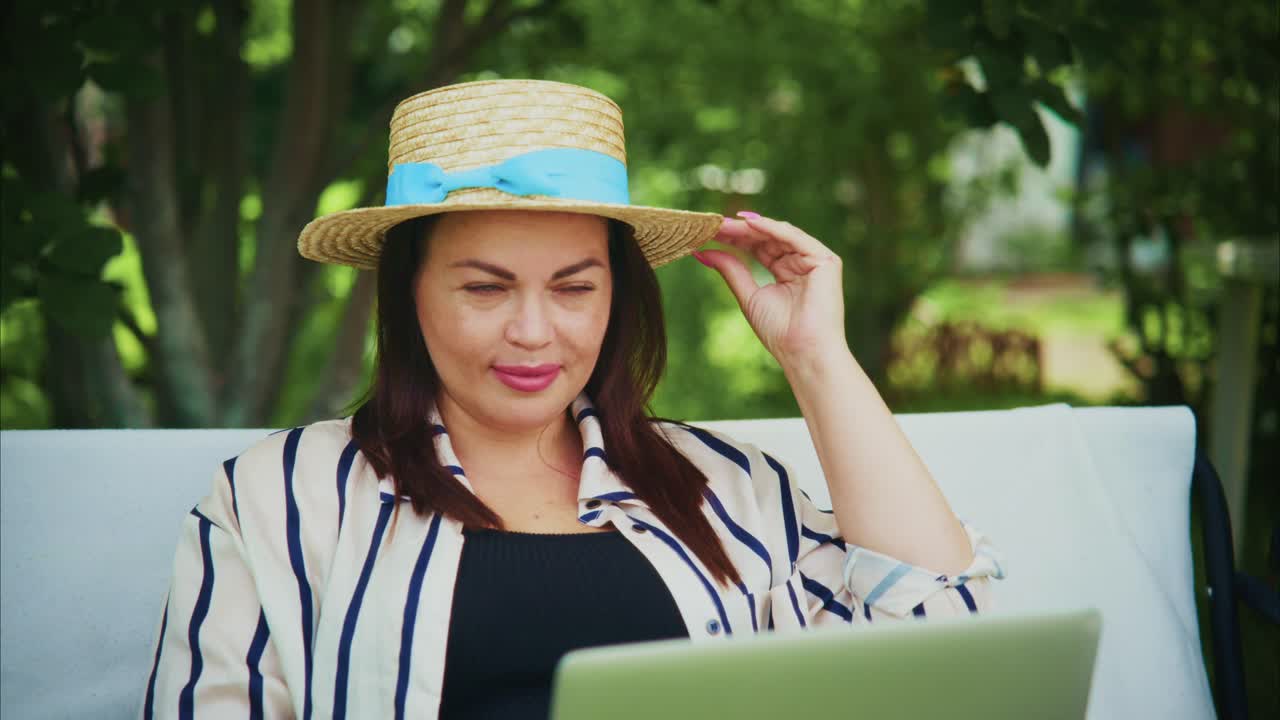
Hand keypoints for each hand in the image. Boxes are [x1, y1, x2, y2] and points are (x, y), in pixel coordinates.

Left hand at [693, 212, 846, 366]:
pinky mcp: (826, 261)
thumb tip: (702, 252)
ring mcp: (816, 260)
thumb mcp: (748, 296)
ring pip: (780, 234)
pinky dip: (772, 229)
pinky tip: (749, 223)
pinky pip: (795, 238)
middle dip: (740, 230)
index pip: (759, 247)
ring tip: (725, 224)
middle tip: (713, 223)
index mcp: (787, 272)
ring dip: (751, 227)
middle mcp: (802, 262)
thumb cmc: (779, 332)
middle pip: (768, 238)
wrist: (803, 351)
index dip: (736, 238)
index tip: (710, 231)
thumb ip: (730, 271)